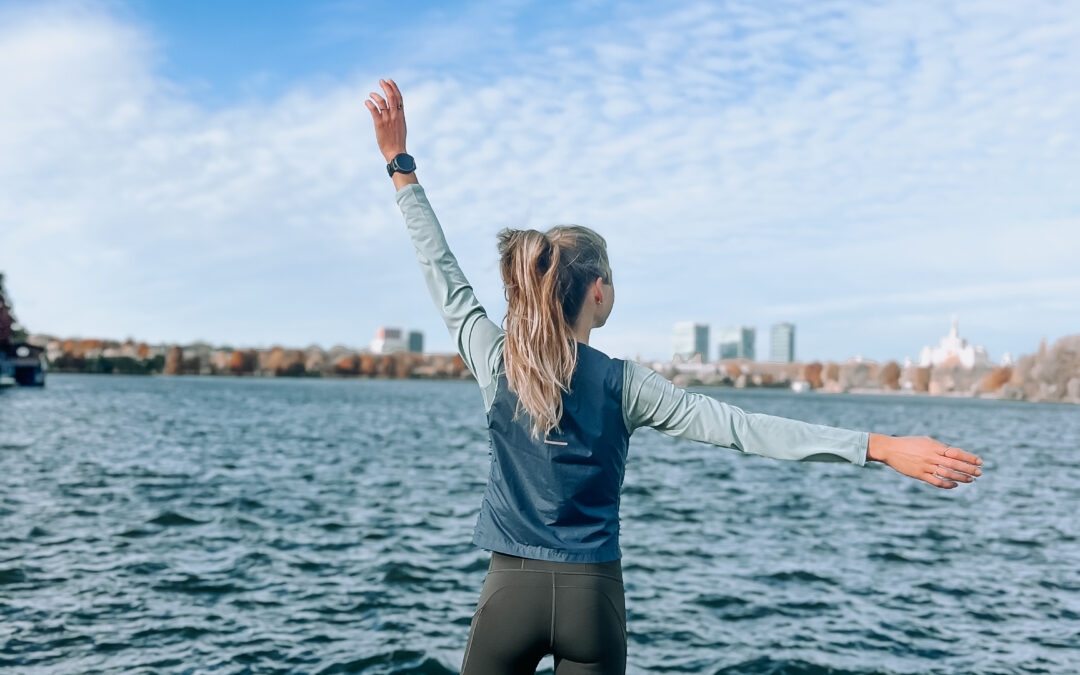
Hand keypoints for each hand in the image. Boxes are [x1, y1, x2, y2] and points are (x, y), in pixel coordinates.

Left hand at [365, 78, 406, 162]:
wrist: (396, 152)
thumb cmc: (397, 141)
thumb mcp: (401, 127)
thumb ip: (398, 117)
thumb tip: (394, 111)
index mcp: (401, 115)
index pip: (399, 98)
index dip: (394, 88)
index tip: (390, 81)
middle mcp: (395, 115)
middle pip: (392, 97)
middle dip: (386, 87)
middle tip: (381, 81)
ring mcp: (387, 119)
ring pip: (382, 101)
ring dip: (376, 95)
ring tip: (371, 94)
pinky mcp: (379, 124)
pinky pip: (374, 110)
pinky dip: (370, 104)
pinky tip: (367, 102)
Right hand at [867, 434, 982, 488]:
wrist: (889, 449)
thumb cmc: (908, 443)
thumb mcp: (925, 441)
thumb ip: (939, 447)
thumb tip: (953, 453)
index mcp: (934, 446)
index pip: (956, 452)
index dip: (969, 457)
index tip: (979, 461)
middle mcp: (931, 456)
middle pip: (954, 464)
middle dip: (969, 469)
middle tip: (980, 473)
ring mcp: (925, 466)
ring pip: (947, 474)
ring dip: (961, 478)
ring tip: (971, 480)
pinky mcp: (919, 475)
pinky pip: (936, 481)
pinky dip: (947, 484)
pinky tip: (954, 485)